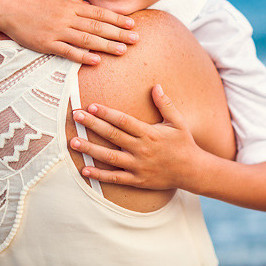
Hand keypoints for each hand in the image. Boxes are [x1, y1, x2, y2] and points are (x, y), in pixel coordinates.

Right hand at [0, 0, 137, 63]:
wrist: (5, 6)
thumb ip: (73, 2)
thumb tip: (89, 8)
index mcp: (70, 5)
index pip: (99, 13)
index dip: (117, 19)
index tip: (132, 25)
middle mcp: (67, 18)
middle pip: (97, 26)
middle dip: (118, 34)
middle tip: (136, 40)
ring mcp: (56, 31)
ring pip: (86, 39)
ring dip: (106, 46)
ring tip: (122, 51)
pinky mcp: (45, 44)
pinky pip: (67, 51)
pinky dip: (82, 56)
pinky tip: (96, 60)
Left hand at [70, 85, 202, 189]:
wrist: (192, 171)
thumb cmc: (184, 143)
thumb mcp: (178, 121)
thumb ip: (165, 104)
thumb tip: (155, 85)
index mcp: (150, 133)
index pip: (124, 121)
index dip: (107, 113)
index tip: (91, 106)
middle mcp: (142, 149)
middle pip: (113, 135)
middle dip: (93, 125)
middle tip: (76, 116)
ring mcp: (138, 166)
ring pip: (110, 157)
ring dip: (90, 150)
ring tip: (73, 142)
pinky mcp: (137, 180)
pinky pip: (115, 178)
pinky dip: (99, 175)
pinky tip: (85, 170)